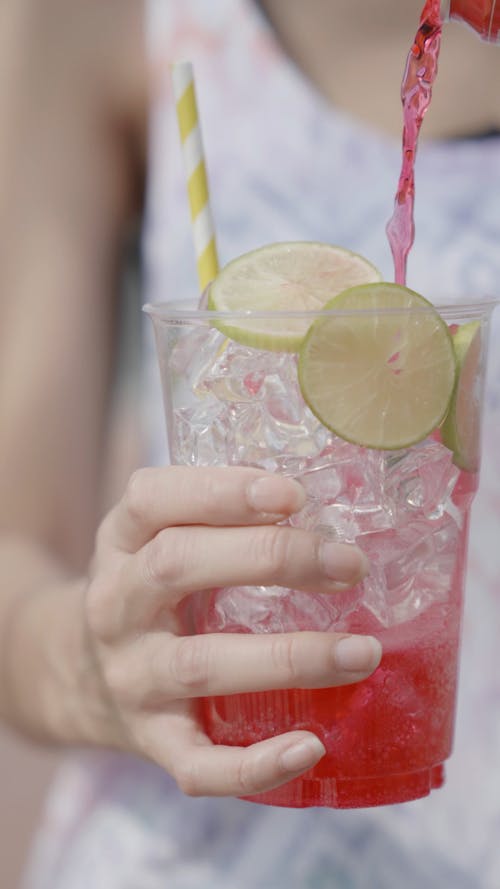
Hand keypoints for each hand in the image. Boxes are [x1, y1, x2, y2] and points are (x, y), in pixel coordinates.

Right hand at [83, 466, 379, 797]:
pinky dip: (255, 763)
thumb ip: (218, 517)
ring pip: (200, 666)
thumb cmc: (152, 592)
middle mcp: (115, 605)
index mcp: (121, 541)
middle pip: (177, 566)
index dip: (221, 492)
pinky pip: (197, 765)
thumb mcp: (159, 537)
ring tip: (363, 652)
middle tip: (349, 565)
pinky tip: (312, 746)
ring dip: (289, 658)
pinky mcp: (151, 741)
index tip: (292, 494)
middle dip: (271, 558)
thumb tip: (329, 499)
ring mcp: (131, 678)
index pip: (153, 499)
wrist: (81, 676)